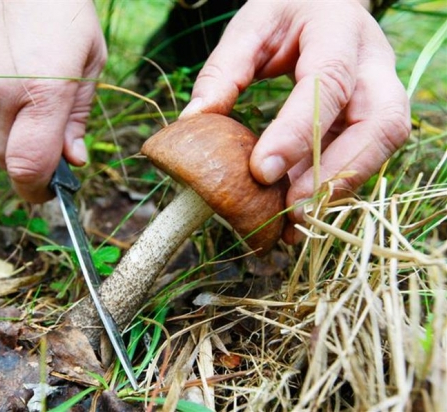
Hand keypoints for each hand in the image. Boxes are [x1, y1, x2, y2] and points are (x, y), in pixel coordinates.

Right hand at [0, 1, 106, 202]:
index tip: (53, 192)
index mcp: (44, 92)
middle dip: (32, 172)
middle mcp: (2, 95)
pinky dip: (1, 128)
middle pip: (9, 164)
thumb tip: (73, 160)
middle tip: (54, 160)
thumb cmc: (60, 8)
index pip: (28, 167)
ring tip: (38, 123)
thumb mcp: (90, 60)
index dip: (39, 191)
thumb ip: (78, 116)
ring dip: (15, 150)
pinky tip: (18, 103)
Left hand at [180, 0, 410, 243]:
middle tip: (293, 210)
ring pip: (381, 147)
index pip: (328, 84)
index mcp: (339, 31)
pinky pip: (364, 156)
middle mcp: (374, 64)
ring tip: (295, 224)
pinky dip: (333, 185)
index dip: (300, 132)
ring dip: (339, 188)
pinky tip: (300, 208)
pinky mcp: (375, 115)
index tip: (262, 171)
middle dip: (338, 173)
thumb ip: (225, 69)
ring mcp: (382, 91)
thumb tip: (194, 120)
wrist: (328, 1)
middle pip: (379, 124)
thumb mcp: (251, 26)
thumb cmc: (288, 11)